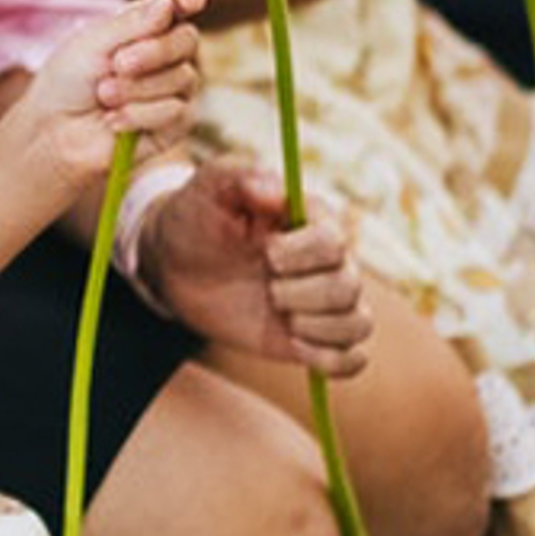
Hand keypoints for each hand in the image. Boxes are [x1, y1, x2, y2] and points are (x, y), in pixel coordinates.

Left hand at [0, 0, 207, 200]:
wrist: (55, 132)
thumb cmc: (68, 81)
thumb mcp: (93, 43)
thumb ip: (132, 24)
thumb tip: (169, 2)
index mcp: (145, 26)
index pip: (178, 5)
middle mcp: (165, 54)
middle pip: (187, 40)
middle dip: (153, 52)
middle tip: (118, 64)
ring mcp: (174, 88)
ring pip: (182, 78)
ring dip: (137, 89)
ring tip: (104, 96)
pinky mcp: (175, 124)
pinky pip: (176, 112)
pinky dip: (139, 115)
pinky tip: (113, 121)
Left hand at [132, 159, 372, 375]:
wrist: (176, 266)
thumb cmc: (197, 219)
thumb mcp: (207, 188)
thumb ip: (239, 174)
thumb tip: (275, 191)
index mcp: (311, 219)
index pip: (334, 242)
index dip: (300, 254)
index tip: (265, 253)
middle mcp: (328, 260)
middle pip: (349, 286)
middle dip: (300, 294)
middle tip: (266, 288)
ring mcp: (322, 301)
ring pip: (359, 323)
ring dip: (316, 328)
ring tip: (279, 315)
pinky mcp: (313, 338)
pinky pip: (352, 359)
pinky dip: (331, 361)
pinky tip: (294, 346)